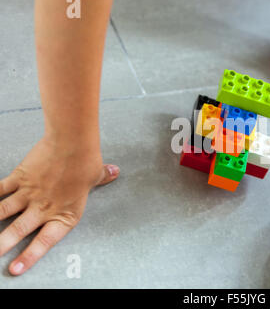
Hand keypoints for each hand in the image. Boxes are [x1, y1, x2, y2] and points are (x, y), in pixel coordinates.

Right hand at [0, 137, 119, 274]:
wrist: (72, 143)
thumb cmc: (86, 161)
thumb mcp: (96, 175)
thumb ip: (103, 178)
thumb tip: (115, 172)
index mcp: (64, 213)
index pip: (45, 241)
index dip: (30, 256)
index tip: (15, 269)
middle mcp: (44, 207)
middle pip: (19, 231)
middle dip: (2, 245)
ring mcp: (29, 194)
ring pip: (3, 213)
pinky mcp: (19, 178)